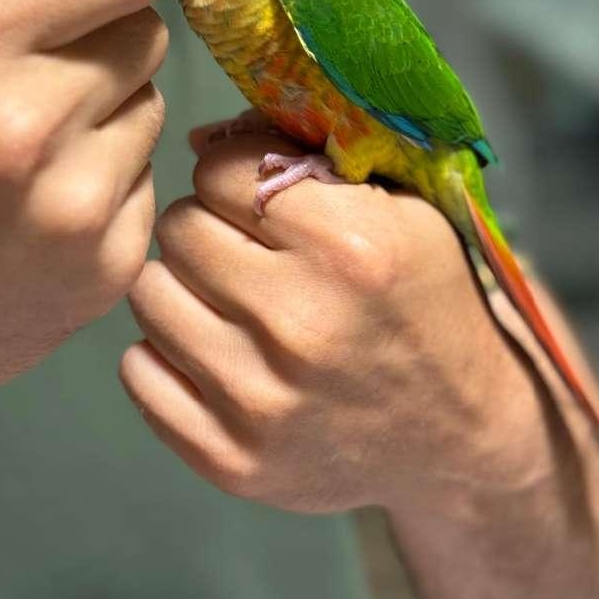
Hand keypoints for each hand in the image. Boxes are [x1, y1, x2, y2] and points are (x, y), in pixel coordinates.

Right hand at [0, 0, 179, 382]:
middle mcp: (29, 127)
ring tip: (29, 143)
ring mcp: (76, 209)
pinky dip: (106, 175)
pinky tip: (40, 200)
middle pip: (148, 31)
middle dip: (103, 38)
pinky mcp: (108, 265)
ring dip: (106, 110)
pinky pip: (148, 175)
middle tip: (39, 66)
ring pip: (152, 104)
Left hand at [123, 128, 598, 598]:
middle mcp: (300, 322)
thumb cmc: (429, 304)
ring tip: (229, 297)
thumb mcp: (405, 211)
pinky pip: (137, 371)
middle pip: (180, 227)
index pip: (221, 172)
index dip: (235, 174)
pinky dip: (167, 353)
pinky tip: (216, 349)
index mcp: (349, 247)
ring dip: (182, 285)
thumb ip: (311, 160)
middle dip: (208, 225)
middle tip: (243, 247)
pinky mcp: (230, 458)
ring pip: (150, 293)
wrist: (460, 433)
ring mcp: (260, 399)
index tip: (256, 195)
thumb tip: (199, 140)